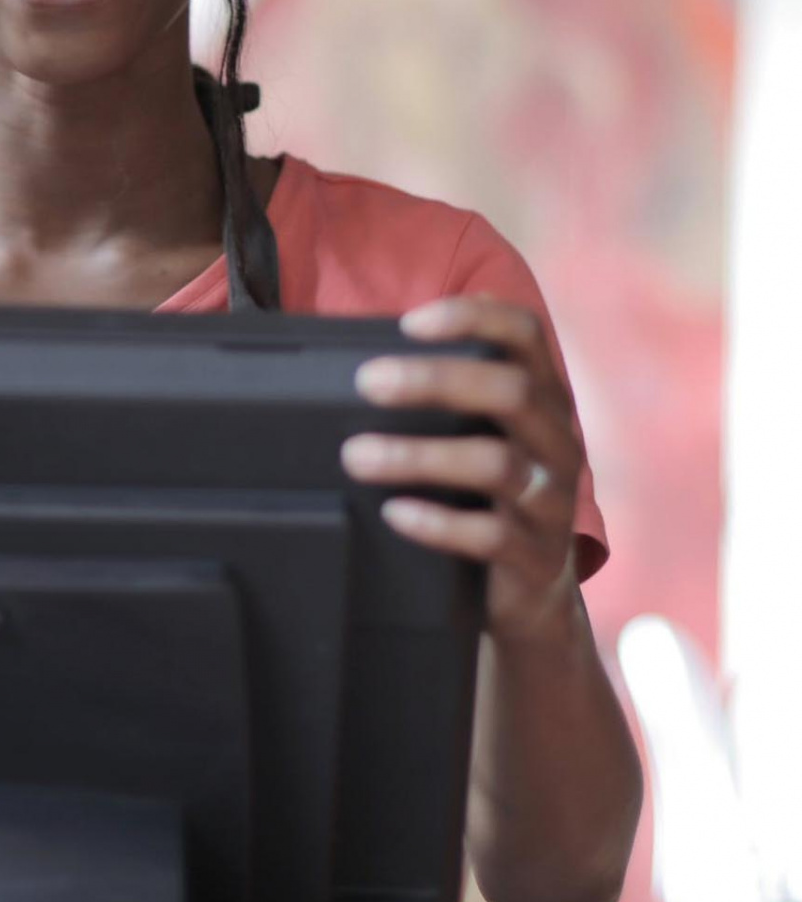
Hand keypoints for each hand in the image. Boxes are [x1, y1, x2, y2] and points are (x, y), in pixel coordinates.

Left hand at [340, 295, 584, 641]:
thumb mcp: (474, 433)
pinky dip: (438, 522)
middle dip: (435, 380)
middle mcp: (557, 439)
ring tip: (356, 455)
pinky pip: (493, 536)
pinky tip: (394, 513)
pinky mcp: (539, 557)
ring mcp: (553, 500)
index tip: (409, 323)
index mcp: (542, 395)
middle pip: (511, 391)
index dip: (474, 317)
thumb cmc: (480, 490)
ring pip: (496, 464)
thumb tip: (351, 367)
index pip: (524, 333)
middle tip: (368, 382)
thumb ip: (438, 397)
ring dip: (418, 455)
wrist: (525, 591)